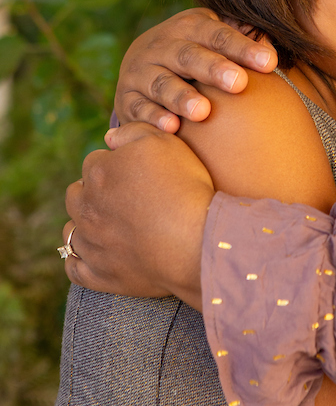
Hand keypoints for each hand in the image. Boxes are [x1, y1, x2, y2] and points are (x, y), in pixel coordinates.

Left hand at [63, 123, 214, 309]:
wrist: (194, 241)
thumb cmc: (183, 187)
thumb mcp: (165, 142)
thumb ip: (133, 132)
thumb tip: (108, 138)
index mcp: (98, 172)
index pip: (94, 161)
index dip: (115, 164)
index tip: (136, 173)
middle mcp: (86, 206)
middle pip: (76, 194)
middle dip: (93, 193)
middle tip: (123, 198)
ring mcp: (90, 242)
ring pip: (71, 230)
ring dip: (84, 225)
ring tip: (110, 226)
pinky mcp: (98, 274)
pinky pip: (74, 267)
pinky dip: (80, 260)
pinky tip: (96, 254)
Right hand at [114, 7, 276, 131]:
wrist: (139, 65)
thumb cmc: (195, 53)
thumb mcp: (214, 40)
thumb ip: (243, 42)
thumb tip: (272, 52)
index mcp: (189, 26)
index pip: (218, 35)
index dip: (243, 47)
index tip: (269, 63)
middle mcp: (162, 45)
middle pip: (189, 56)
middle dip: (214, 69)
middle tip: (238, 83)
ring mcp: (141, 72)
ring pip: (162, 83)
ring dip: (182, 97)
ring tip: (203, 112)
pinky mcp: (126, 99)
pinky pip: (139, 108)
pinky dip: (154, 118)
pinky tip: (172, 127)